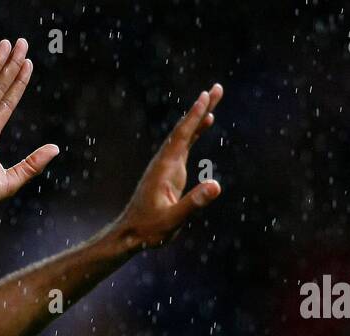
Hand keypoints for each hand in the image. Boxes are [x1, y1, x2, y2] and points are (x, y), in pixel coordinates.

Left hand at [113, 83, 223, 251]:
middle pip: (184, 129)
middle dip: (200, 109)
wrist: (131, 234)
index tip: (206, 97)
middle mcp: (165, 162)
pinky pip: (185, 146)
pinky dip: (196, 132)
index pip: (181, 137)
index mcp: (164, 169)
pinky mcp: (171, 172)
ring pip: (185, 135)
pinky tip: (206, 122)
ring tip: (214, 97)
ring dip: (199, 116)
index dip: (194, 117)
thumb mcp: (172, 220)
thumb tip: (216, 185)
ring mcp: (168, 166)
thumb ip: (193, 203)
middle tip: (218, 87)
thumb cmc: (149, 229)